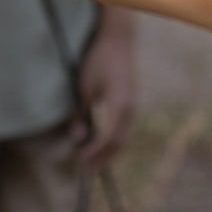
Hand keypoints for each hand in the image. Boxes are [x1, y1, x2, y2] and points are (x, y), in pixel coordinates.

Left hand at [71, 8, 136, 170]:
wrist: (118, 39)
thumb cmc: (98, 60)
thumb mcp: (84, 86)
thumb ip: (81, 114)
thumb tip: (77, 139)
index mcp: (120, 104)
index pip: (108, 138)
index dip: (94, 152)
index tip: (80, 160)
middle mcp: (131, 109)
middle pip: (119, 143)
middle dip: (103, 158)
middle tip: (87, 172)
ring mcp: (134, 106)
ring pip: (123, 137)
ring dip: (108, 151)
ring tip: (93, 163)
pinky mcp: (132, 103)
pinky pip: (124, 128)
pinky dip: (113, 140)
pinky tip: (102, 144)